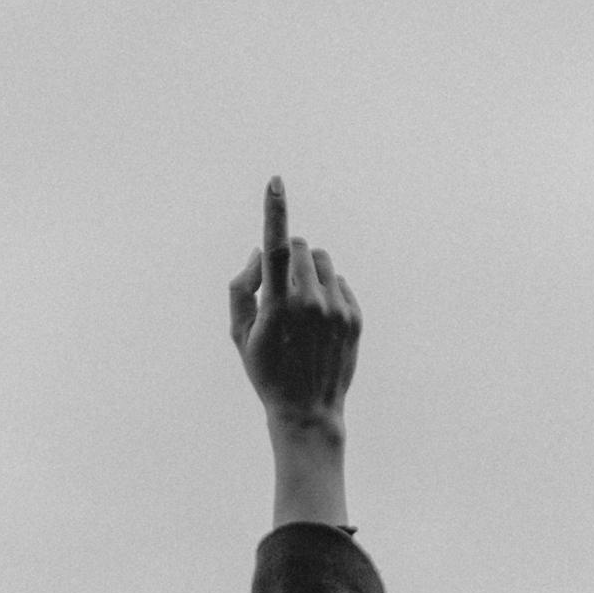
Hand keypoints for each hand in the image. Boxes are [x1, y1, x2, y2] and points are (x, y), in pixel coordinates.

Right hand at [228, 181, 358, 528]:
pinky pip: (340, 282)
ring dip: (310, 272)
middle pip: (302, 248)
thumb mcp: (238, 334)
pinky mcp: (355, 317)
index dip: (274, 211)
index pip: (276, 246)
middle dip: (289, 258)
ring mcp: (336, 309)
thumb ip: (241, 288)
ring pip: (323, 262)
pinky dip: (327, 292)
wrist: (308, 411)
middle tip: (280, 292)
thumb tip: (260, 253)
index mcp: (278, 304)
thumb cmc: (266, 371)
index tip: (276, 182)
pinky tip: (319, 323)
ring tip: (301, 307)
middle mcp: (310, 302)